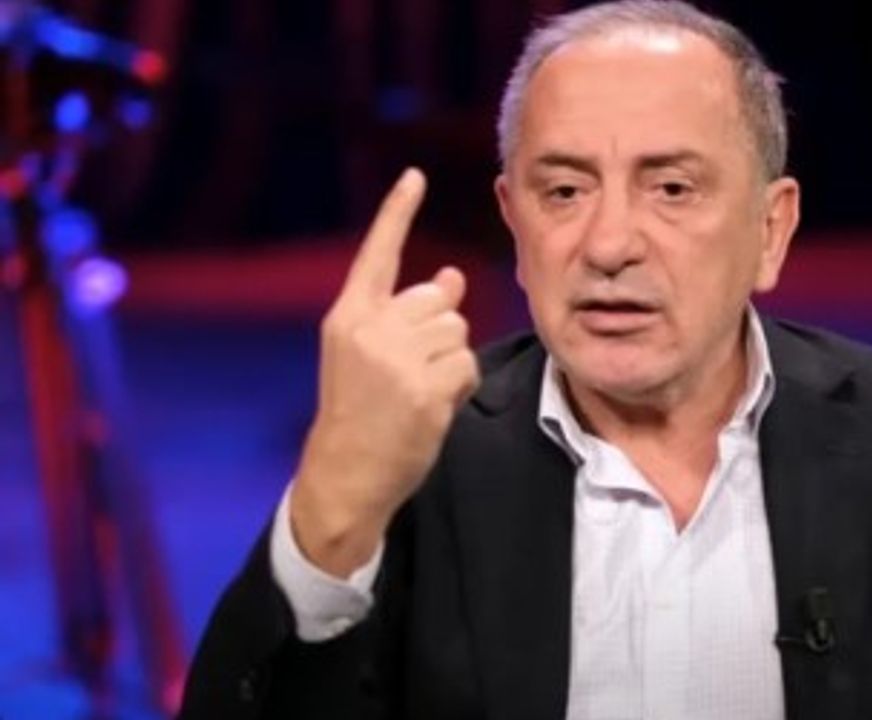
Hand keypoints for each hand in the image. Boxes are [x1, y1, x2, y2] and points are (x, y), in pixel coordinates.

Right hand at [290, 168, 478, 576]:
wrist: (345, 473)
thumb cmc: (362, 412)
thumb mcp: (372, 355)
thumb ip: (407, 315)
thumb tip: (452, 276)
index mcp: (348, 317)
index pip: (379, 254)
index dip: (399, 212)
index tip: (415, 176)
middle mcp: (369, 330)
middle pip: (437, 301)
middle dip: (438, 331)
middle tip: (409, 373)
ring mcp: (396, 359)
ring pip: (457, 331)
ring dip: (450, 361)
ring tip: (417, 392)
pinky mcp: (424, 389)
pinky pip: (466, 365)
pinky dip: (459, 386)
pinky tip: (432, 407)